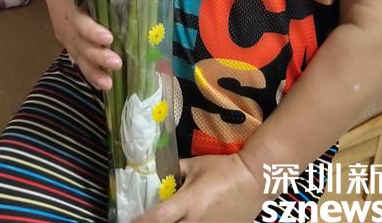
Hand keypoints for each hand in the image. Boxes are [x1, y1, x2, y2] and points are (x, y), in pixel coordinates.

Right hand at [35, 0, 122, 91]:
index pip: (72, 11)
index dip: (88, 26)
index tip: (107, 36)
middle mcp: (56, 0)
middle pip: (72, 35)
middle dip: (93, 53)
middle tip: (116, 63)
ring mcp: (57, 12)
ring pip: (71, 46)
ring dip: (89, 65)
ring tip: (109, 84)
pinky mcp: (63, 19)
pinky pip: (72, 46)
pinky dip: (85, 64)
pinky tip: (100, 80)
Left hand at [134, 153, 268, 222]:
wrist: (253, 180)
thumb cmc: (223, 169)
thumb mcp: (196, 165)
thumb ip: (176, 170)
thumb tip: (159, 171)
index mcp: (189, 202)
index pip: (159, 218)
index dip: (141, 222)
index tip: (128, 221)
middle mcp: (196, 222)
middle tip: (147, 221)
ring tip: (168, 219)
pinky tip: (184, 222)